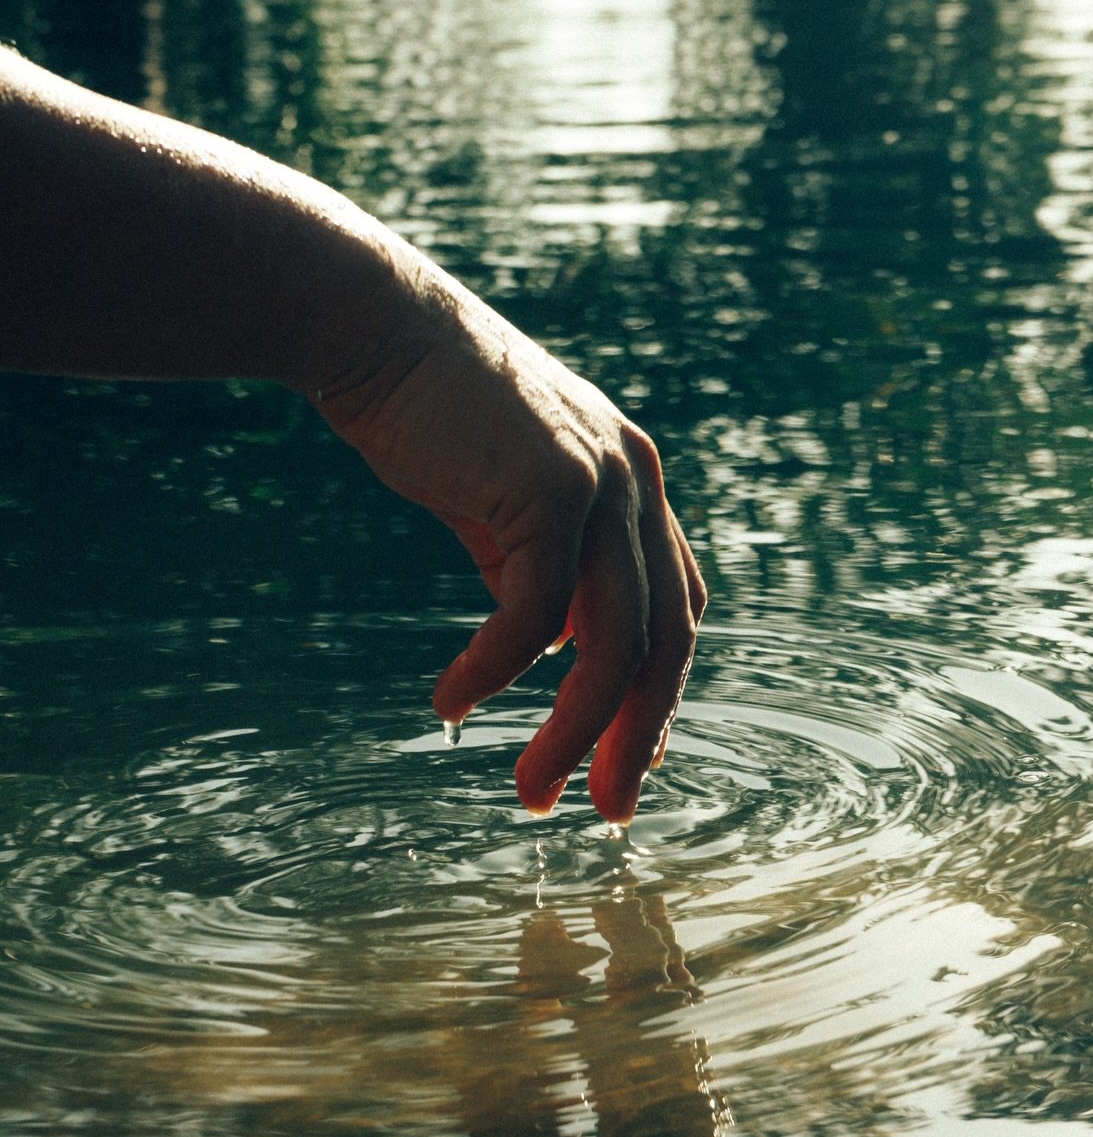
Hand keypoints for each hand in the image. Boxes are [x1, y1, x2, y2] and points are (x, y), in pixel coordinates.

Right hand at [316, 274, 704, 823]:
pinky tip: (452, 705)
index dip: (659, 697)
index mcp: (638, 488)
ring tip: (531, 792)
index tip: (626, 763)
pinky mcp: (548, 488)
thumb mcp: (506, 502)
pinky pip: (534, 614)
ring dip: (572, 733)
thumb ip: (542, 571)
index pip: (676, 613)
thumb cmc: (432, 416)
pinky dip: (496, 671)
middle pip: (667, 645)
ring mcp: (602, 483)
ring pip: (613, 647)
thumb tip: (557, 654)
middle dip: (636, 739)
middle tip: (603, 811)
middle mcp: (637, 484)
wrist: (372, 325)